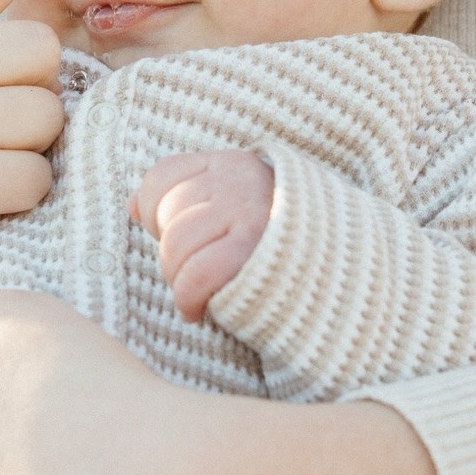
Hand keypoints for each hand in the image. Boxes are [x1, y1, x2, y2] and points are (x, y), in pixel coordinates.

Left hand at [130, 151, 273, 320]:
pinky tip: (197, 310)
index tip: (174, 240)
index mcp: (230, 164)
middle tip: (192, 276)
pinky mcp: (256, 249)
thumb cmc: (274, 249)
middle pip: (167, 214)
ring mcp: (249, 210)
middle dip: (170, 255)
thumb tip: (131, 205)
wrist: (344, 275)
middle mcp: (239, 179)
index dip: (153, 213)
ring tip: (196, 293)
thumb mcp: (228, 211)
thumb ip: (182, 201)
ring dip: (178, 280)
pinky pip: (196, 274)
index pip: (160, 176)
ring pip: (177, 244)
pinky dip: (188, 299)